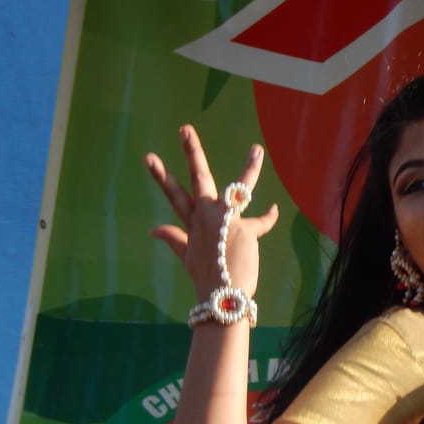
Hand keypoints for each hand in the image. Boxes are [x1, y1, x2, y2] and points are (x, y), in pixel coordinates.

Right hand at [147, 125, 278, 299]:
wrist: (222, 294)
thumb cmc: (206, 277)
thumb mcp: (186, 256)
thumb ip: (173, 239)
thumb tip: (152, 230)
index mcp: (192, 222)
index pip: (174, 195)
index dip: (161, 176)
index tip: (149, 157)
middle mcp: (206, 216)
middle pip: (198, 178)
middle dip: (192, 152)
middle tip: (185, 129)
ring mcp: (225, 220)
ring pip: (239, 188)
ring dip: (250, 168)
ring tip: (257, 149)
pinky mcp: (243, 228)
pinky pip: (261, 220)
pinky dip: (268, 216)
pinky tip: (274, 210)